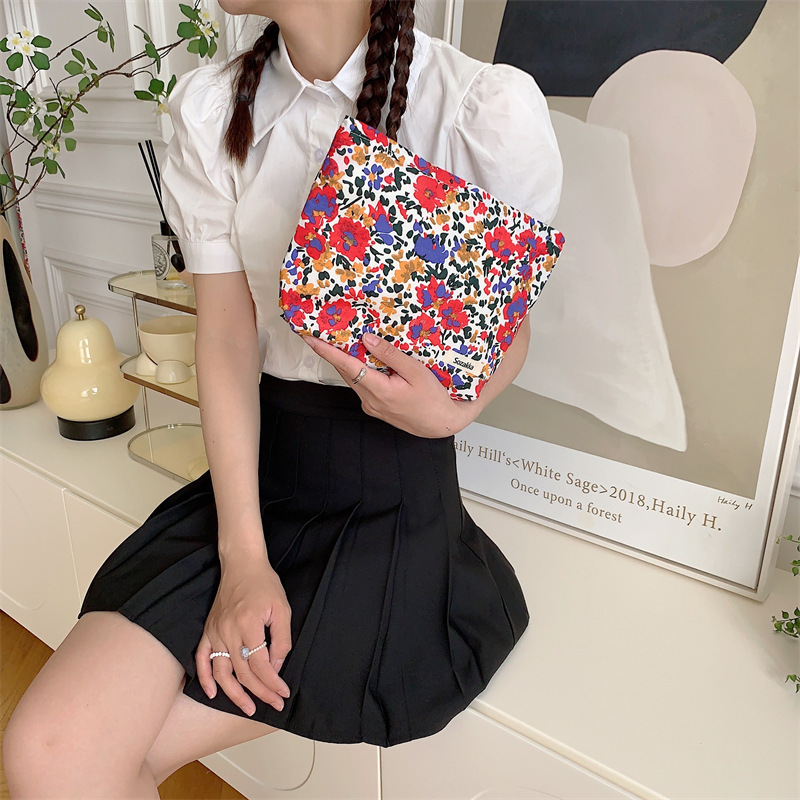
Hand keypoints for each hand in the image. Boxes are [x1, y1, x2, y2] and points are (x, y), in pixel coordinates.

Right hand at [195, 548, 291, 715]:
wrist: (242, 564)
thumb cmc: (265, 584)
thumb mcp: (282, 609)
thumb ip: (281, 640)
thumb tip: (276, 667)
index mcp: (249, 624)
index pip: (261, 665)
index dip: (273, 683)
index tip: (283, 693)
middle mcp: (229, 630)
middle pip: (243, 672)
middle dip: (260, 693)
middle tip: (274, 704)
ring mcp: (215, 631)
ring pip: (222, 672)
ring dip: (234, 694)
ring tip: (248, 708)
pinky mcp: (208, 630)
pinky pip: (202, 659)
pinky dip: (205, 678)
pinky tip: (212, 694)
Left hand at [303, 331, 481, 437]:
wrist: (441, 424)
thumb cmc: (434, 398)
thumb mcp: (417, 372)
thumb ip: (390, 355)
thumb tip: (367, 339)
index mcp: (380, 391)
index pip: (347, 366)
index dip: (327, 351)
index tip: (310, 338)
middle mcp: (370, 400)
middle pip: (345, 372)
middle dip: (331, 352)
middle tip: (321, 332)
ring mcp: (371, 406)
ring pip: (353, 378)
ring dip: (345, 361)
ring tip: (337, 341)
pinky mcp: (375, 407)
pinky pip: (361, 385)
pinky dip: (358, 371)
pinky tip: (362, 359)